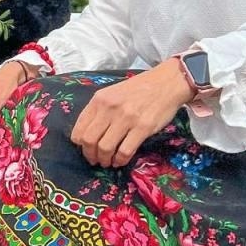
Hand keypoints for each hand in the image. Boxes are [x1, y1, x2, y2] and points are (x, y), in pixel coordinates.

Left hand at [69, 59, 192, 167]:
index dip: (79, 144)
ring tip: (107, 162)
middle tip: (95, 160)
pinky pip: (125, 151)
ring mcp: (126, 118)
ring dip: (104, 160)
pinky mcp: (143, 128)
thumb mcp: (112, 93)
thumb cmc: (138, 88)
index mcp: (99, 99)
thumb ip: (99, 110)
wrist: (166, 83)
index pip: (79, 128)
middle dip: (90, 155)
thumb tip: (87, 133)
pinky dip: (120, 160)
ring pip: (105, 148)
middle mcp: (109, 108)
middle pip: (89, 140)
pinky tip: (121, 160)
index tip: (85, 149)